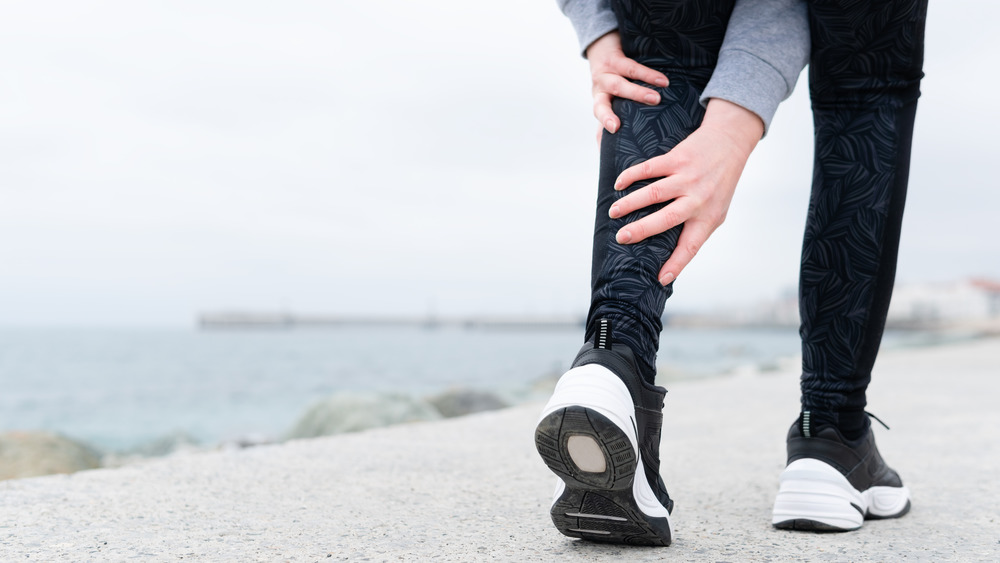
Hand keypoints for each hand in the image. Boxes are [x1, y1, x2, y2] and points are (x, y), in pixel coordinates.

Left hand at [586, 31, 668, 134]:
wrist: (603, 45)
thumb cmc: (610, 77)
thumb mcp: (608, 96)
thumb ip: (610, 118)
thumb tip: (608, 148)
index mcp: (599, 99)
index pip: (598, 115)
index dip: (602, 125)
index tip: (611, 132)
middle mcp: (600, 88)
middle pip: (602, 103)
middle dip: (609, 116)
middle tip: (618, 126)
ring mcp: (606, 73)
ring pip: (619, 85)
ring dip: (637, 93)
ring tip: (657, 99)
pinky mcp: (615, 58)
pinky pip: (632, 67)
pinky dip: (648, 75)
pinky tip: (663, 81)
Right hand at [608, 99, 764, 284]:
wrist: (730, 144)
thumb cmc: (720, 184)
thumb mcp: (717, 210)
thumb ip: (697, 228)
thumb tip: (671, 255)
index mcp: (708, 217)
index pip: (690, 246)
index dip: (676, 264)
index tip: (660, 279)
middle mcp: (699, 199)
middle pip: (666, 219)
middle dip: (641, 230)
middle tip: (620, 238)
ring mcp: (688, 178)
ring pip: (654, 193)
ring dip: (630, 204)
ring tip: (613, 212)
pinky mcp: (678, 158)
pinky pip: (650, 168)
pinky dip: (631, 176)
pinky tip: (619, 184)